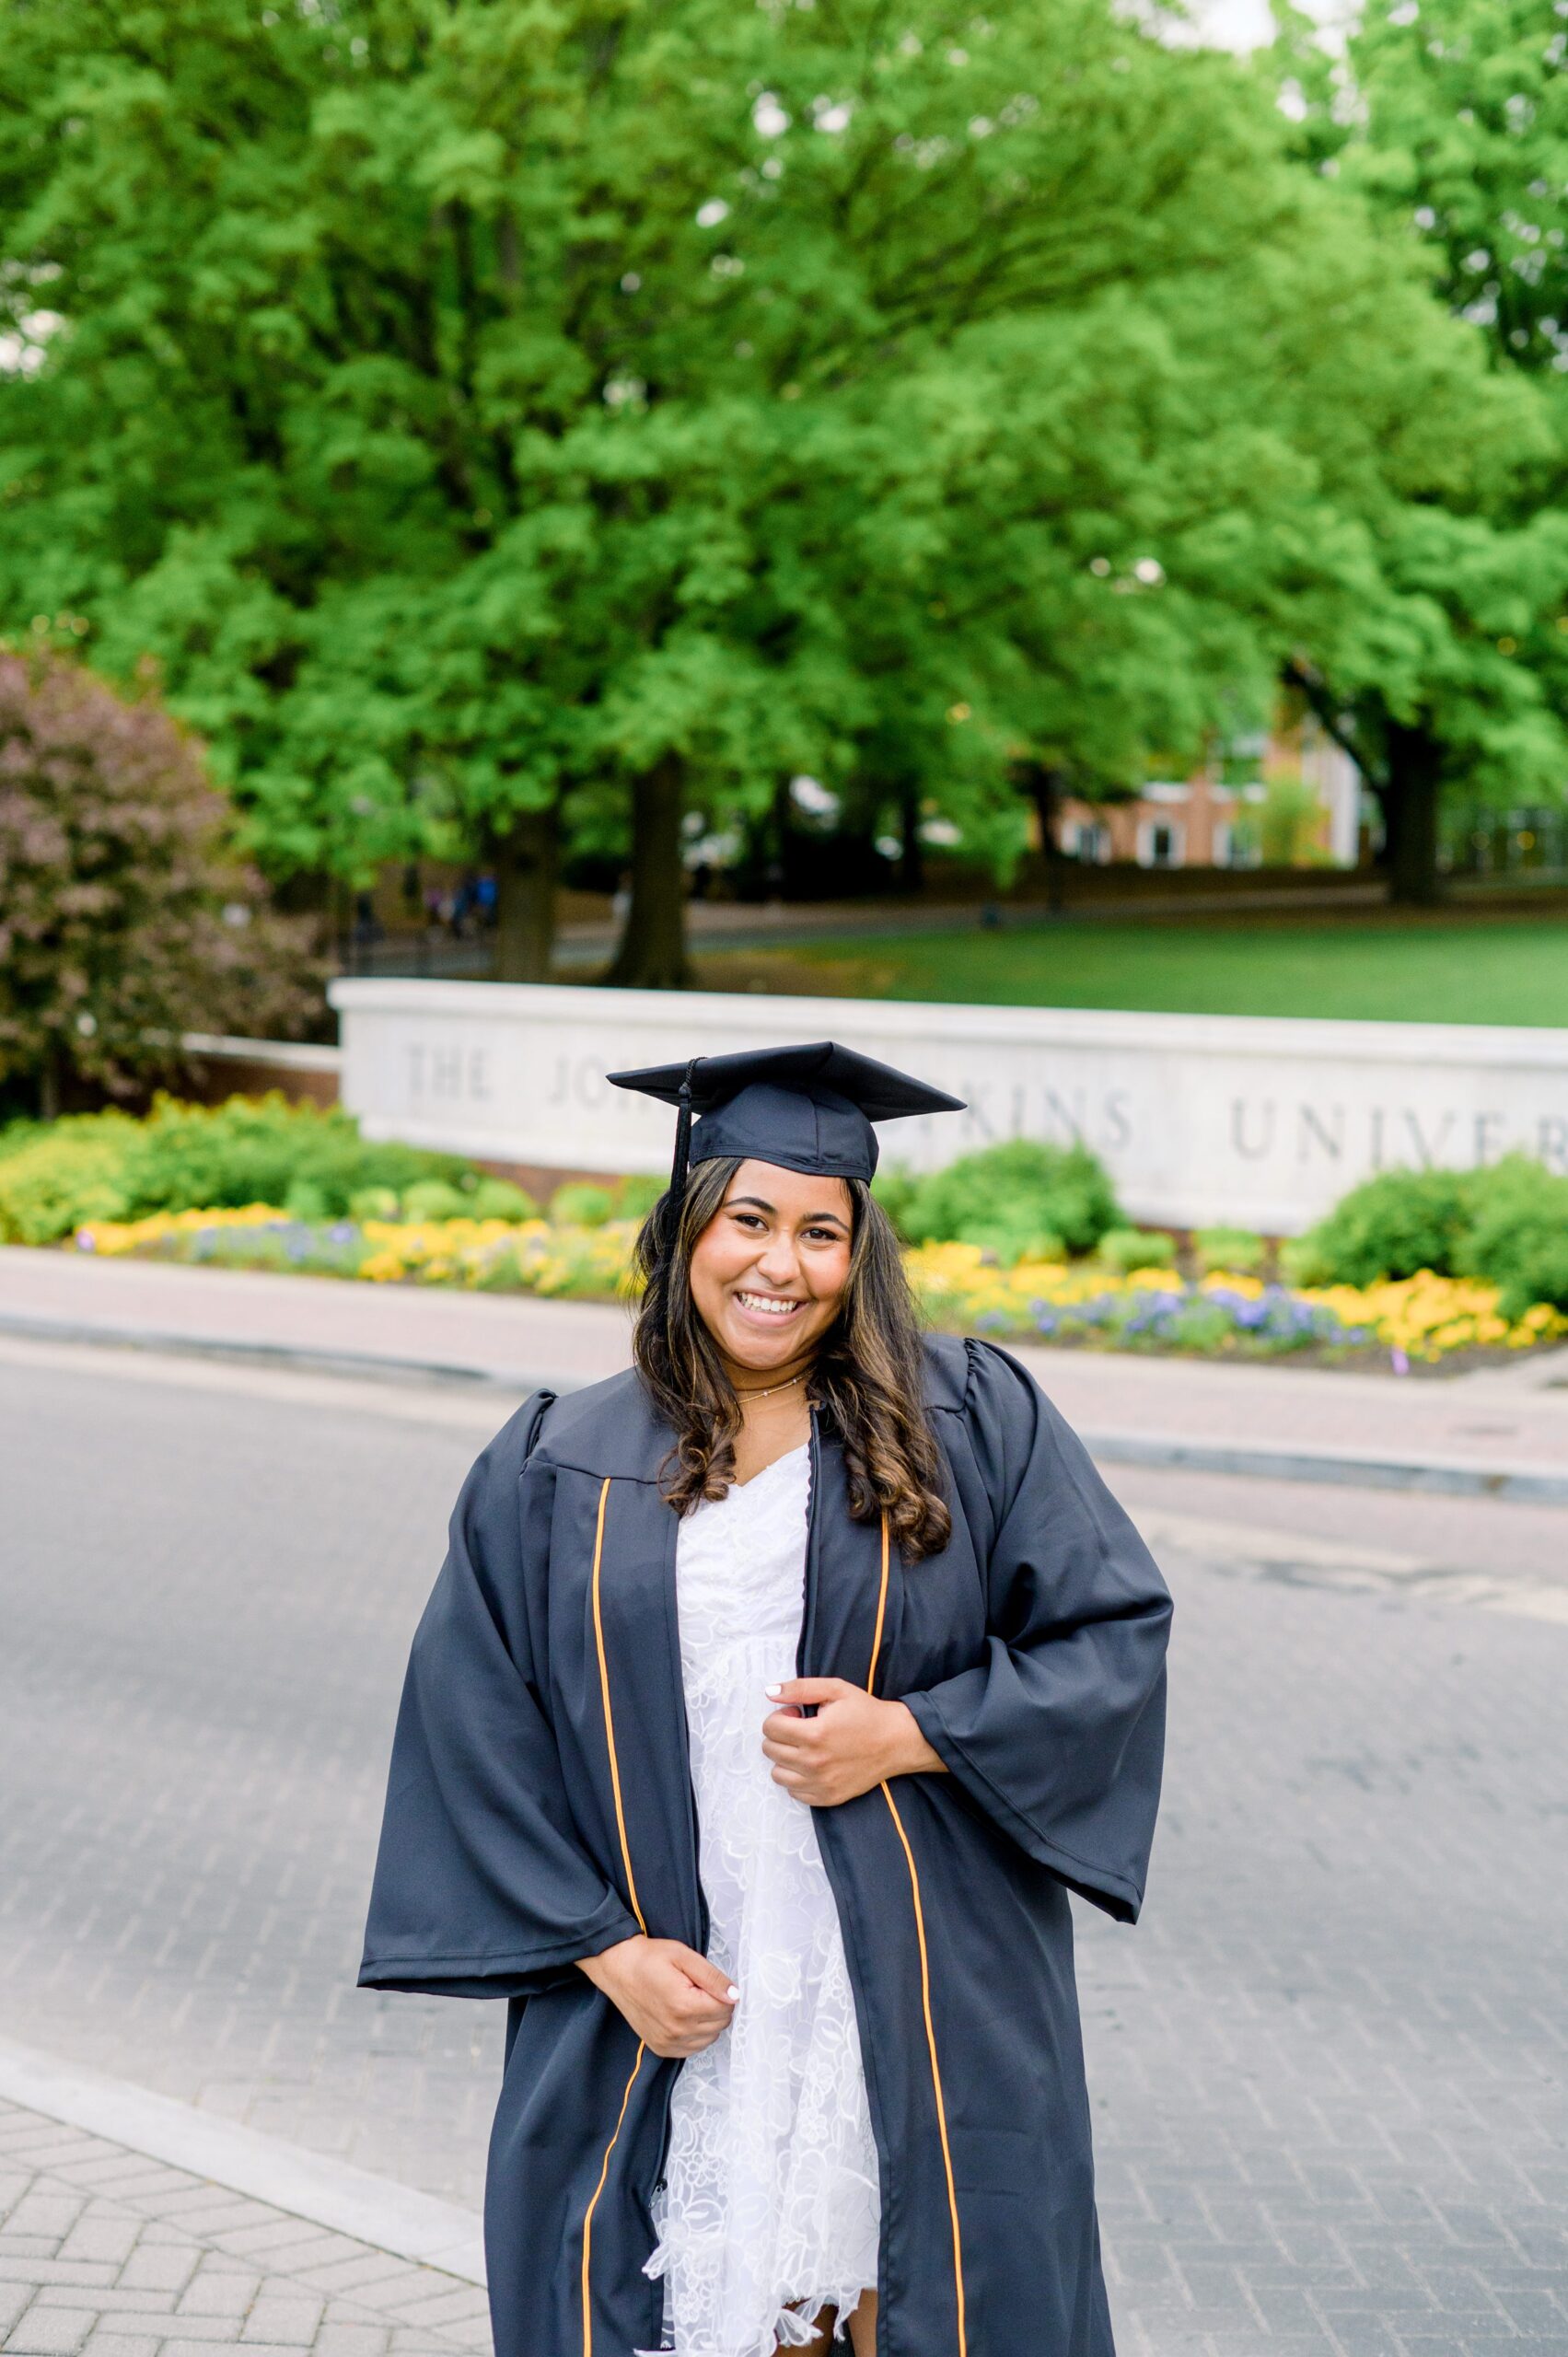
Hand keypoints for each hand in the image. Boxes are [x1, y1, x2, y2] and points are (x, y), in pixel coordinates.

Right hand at [576, 1934, 738, 2058]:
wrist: (617, 1968)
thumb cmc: (649, 1958)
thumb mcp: (684, 1956)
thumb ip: (712, 1977)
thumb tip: (735, 1995)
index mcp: (684, 2006)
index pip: (726, 2009)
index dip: (723, 1992)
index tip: (707, 1981)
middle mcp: (677, 2031)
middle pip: (720, 2025)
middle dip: (717, 2006)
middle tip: (697, 1988)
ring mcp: (667, 2043)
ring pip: (709, 2039)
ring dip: (707, 2021)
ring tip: (689, 2000)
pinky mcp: (661, 2049)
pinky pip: (693, 2048)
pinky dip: (695, 2034)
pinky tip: (683, 2016)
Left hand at [760, 1678, 947, 1806]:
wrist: (897, 1741)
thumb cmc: (866, 1712)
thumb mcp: (836, 1689)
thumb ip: (799, 1688)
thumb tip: (769, 1692)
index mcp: (814, 1734)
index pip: (770, 1728)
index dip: (780, 1716)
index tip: (797, 1714)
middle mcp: (814, 1763)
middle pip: (770, 1750)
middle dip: (780, 1735)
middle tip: (803, 1728)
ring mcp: (821, 1784)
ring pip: (777, 1774)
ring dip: (785, 1758)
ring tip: (806, 1747)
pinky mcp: (828, 1798)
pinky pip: (794, 1792)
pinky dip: (798, 1778)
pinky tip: (813, 1764)